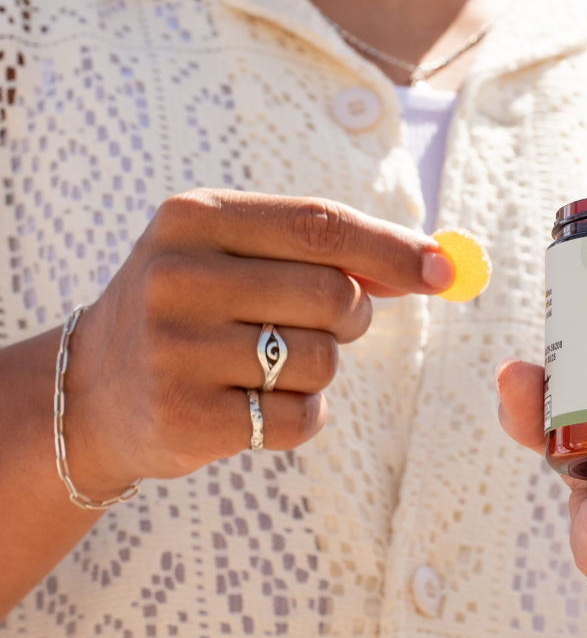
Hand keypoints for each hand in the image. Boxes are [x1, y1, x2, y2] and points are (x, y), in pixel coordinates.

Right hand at [61, 189, 454, 498]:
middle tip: (320, 325)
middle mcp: (177, 277)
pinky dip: (301, 415)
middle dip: (351, 316)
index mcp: (194, 218)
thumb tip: (433, 264)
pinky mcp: (184, 419)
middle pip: (334, 296)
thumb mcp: (234, 252)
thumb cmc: (193, 308)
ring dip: (318, 369)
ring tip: (263, 366)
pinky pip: (300, 418)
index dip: (393, 250)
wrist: (91, 391)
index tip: (444, 272)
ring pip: (322, 360)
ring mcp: (175, 351)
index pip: (321, 226)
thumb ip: (324, 250)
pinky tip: (253, 406)